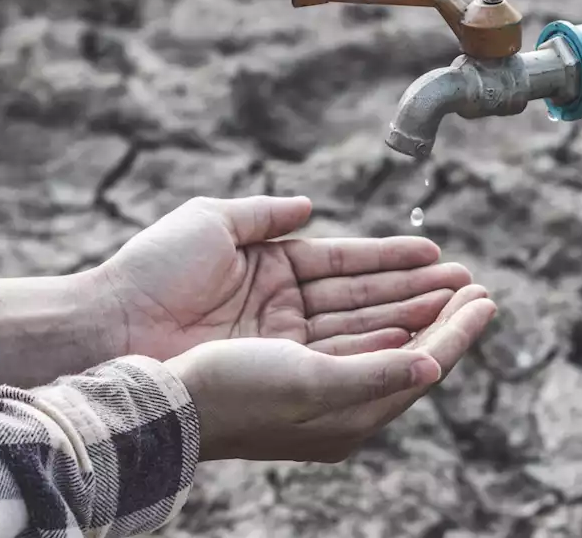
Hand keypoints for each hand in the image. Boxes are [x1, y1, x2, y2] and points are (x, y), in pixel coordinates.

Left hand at [98, 195, 472, 359]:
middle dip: (421, 293)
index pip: (348, 265)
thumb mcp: (213, 223)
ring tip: (466, 306)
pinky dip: (389, 350)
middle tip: (471, 285)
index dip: (393, 259)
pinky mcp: (284, 376)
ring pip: (367, 332)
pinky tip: (429, 339)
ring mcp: (286, 347)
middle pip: (368, 302)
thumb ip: (266, 214)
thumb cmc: (151, 270)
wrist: (110, 324)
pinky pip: (348, 361)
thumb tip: (310, 206)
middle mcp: (286, 313)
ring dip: (418, 319)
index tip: (437, 253)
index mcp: (273, 271)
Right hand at [167, 285, 496, 461]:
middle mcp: (337, 398)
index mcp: (350, 416)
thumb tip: (434, 365)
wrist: (163, 398)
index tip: (488, 298)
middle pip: (406, 347)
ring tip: (446, 276)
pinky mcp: (287, 354)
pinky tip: (390, 293)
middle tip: (475, 281)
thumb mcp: (313, 384)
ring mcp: (312, 376)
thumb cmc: (235, 394)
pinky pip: (346, 328)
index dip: (458, 331)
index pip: (422, 365)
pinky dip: (374, 307)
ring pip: (378, 332)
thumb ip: (377, 374)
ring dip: (412, 302)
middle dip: (441, 312)